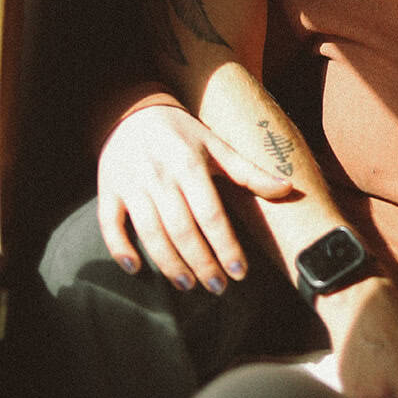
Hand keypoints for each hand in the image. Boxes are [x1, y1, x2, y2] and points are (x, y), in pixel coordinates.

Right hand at [97, 104, 291, 291]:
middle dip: (201, 263)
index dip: (226, 247)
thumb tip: (289, 188)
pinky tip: (136, 269)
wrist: (134, 110)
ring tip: (188, 285)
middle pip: (182, 229)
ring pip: (150, 233)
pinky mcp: (108, 190)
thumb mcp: (216, 146)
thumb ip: (250, 171)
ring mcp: (131, 184)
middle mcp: (160, 175)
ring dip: (169, 264)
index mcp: (190, 163)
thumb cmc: (182, 133)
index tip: (239, 273)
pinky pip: (110, 225)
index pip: (211, 214)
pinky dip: (120, 249)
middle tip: (217, 287)